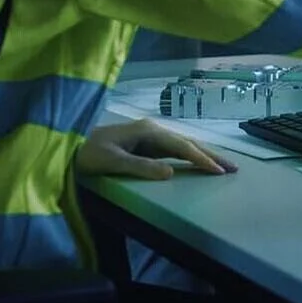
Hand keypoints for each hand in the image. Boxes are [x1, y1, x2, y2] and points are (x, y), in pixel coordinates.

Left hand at [75, 118, 237, 179]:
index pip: (181, 146)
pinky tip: (197, 162)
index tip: (218, 171)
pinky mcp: (145, 144)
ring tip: (222, 166)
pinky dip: (189, 156)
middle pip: (187, 142)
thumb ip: (140, 167)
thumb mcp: (111, 162)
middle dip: (210, 155)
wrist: (68, 145)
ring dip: (203, 155)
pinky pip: (173, 150)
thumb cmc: (86, 153)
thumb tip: (172, 172)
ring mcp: (149, 136)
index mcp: (147, 131)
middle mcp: (152, 129)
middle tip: (233, 168)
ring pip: (182, 145)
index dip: (201, 158)